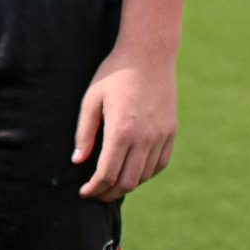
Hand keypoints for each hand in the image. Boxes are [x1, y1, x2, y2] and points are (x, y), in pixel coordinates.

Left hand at [73, 44, 177, 200]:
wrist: (149, 56)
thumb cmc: (113, 75)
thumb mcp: (90, 100)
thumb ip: (84, 133)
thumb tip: (77, 161)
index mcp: (121, 130)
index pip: (107, 173)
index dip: (94, 188)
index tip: (84, 192)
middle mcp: (145, 137)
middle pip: (128, 181)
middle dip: (109, 193)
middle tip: (95, 194)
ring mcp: (161, 136)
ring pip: (145, 175)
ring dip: (127, 185)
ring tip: (111, 184)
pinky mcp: (171, 132)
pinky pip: (160, 163)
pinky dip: (146, 174)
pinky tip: (133, 173)